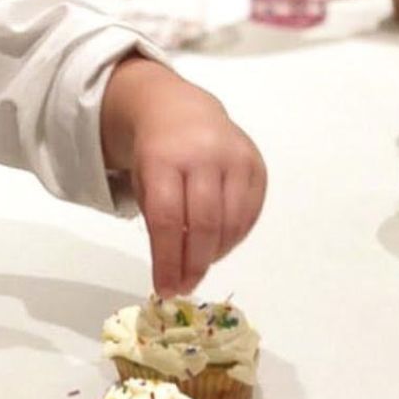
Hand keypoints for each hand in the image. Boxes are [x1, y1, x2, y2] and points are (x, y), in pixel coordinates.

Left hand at [101, 58, 265, 296]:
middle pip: (203, 224)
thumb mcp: (142, 179)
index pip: (167, 219)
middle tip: (184, 286)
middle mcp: (203, 156)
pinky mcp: (256, 164)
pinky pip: (250, 213)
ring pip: (231, 222)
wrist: (180, 110)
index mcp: (164, 158)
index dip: (167, 260)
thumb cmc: (157, 153)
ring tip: (198, 267)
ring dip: (215, 254)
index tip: (164, 288)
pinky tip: (218, 246)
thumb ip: (156, 219)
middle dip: (194, 264)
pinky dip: (234, 237)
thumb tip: (172, 272)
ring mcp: (235, 158)